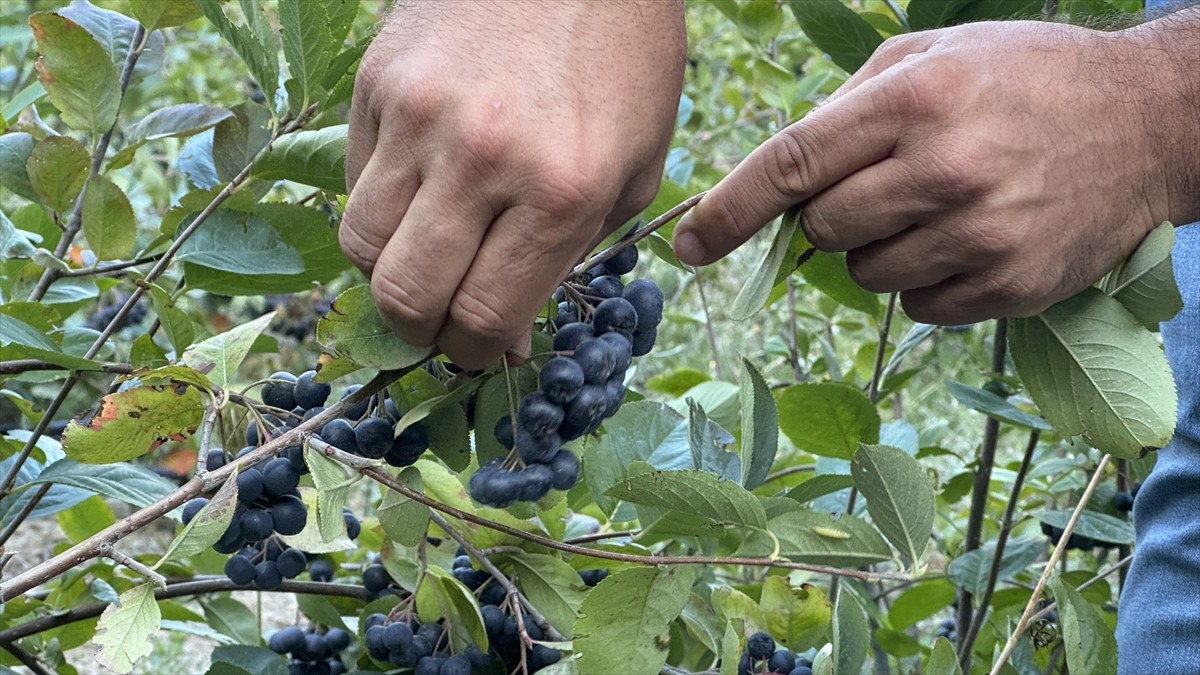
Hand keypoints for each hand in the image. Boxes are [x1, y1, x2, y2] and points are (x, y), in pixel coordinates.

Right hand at [341, 0, 685, 367]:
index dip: (476, 350)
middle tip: (442, 322)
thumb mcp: (634, 171)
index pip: (483, 314)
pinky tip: (420, 195)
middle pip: (405, 294)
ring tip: (427, 259)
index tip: (482, 347)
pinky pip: (356, 181)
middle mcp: (483, 158)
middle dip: (422, 329)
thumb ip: (570, 255)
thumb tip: (502, 324)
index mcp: (562, 190)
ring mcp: (420, 116)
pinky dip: (381, 209)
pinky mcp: (379, 82)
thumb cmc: (624, 61)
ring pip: (362, 245)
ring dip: (391, 272)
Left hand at [672, 18, 1198, 323]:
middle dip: (829, 218)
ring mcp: (980, 235)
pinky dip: (924, 282)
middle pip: (822, 231)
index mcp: (915, 100)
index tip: (687, 244)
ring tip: (937, 207)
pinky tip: (966, 240)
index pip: (791, 166)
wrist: (1148, 123)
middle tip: (880, 188)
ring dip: (878, 250)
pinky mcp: (1010, 286)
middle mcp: (944, 170)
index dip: (728, 210)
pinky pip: (918, 309)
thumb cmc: (1026, 78)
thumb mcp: (933, 56)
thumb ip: (848, 109)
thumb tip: (780, 177)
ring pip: (865, 276)